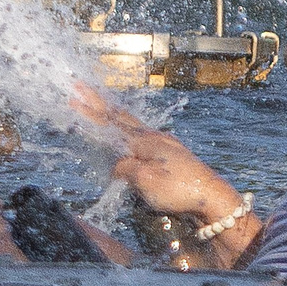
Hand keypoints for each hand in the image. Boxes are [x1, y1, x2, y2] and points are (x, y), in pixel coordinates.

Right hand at [72, 81, 238, 220]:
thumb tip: (117, 165)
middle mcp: (153, 136)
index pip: (110, 122)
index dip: (90, 111)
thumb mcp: (146, 181)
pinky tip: (130, 133)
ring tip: (102, 106)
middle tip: (81, 88)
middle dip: (98, 103)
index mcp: (144, 141)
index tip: (73, 98)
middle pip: (120, 115)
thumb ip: (125, 168)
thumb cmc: (179, 190)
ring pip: (132, 122)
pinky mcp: (172, 153)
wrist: (213, 197)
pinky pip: (142, 134)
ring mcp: (165, 143)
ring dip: (113, 113)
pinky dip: (128, 127)